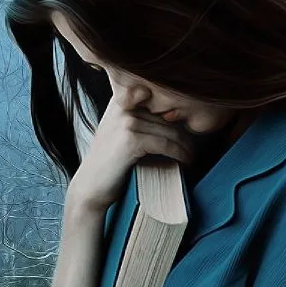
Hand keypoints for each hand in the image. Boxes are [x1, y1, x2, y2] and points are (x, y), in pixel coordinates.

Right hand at [67, 96, 193, 211]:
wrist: (90, 187)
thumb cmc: (109, 162)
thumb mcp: (119, 131)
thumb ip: (139, 117)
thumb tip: (175, 114)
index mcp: (121, 99)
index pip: (160, 100)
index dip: (177, 113)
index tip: (188, 129)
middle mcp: (123, 105)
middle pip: (168, 116)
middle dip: (185, 134)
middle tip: (195, 148)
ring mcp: (127, 121)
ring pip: (171, 131)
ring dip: (187, 146)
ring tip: (192, 157)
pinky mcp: (131, 139)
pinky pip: (167, 144)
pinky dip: (180, 154)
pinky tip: (186, 162)